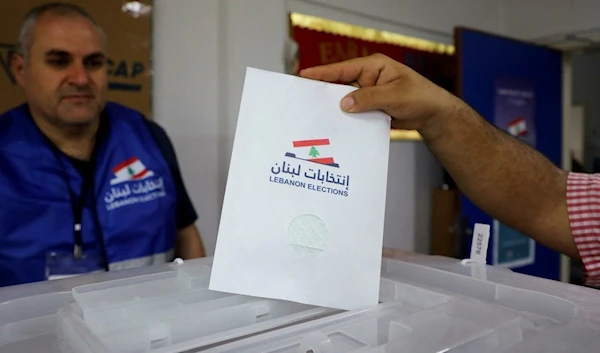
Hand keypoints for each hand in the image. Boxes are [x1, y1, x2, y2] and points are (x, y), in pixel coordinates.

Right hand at [299, 53, 458, 134]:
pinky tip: (336, 126)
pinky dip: (346, 119)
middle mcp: (367, 78)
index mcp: (373, 66)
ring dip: (336, 108)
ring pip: (345, 101)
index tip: (304, 75)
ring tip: (316, 115)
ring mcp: (368, 94)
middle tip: (305, 100)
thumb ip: (369, 98)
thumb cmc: (420, 96)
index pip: (343, 69)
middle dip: (324, 92)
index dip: (322, 73)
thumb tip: (344, 103)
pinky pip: (353, 113)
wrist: (432, 114)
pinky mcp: (370, 108)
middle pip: (340, 84)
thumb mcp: (394, 95)